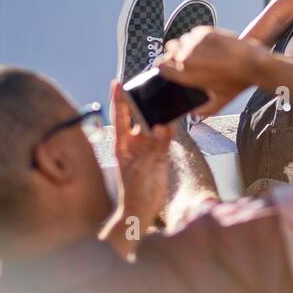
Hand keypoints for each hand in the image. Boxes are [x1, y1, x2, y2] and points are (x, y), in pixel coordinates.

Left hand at [110, 80, 171, 226]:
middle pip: (138, 116)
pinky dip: (171, 128)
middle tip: (148, 84)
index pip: (119, 117)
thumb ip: (155, 147)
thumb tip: (164, 127)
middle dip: (142, 101)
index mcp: (122, 144)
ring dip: (159, 114)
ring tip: (165, 98)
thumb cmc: (134, 193)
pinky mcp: (160, 154)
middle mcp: (134, 143)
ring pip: (154, 125)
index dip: (118, 99)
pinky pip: (166, 137)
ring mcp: (147, 148)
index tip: (117, 82)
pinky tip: (175, 118)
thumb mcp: (143, 169)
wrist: (142, 211)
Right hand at [156, 26, 262, 116]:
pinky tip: (209, 44)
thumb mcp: (220, 101)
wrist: (254, 64)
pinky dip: (198, 37)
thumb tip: (194, 114)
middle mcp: (186, 58)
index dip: (164, 65)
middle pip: (169, 50)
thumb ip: (203, 111)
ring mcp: (195, 43)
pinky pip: (194, 32)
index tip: (170, 64)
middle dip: (175, 53)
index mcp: (185, 76)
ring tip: (200, 51)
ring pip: (182, 39)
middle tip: (187, 57)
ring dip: (187, 44)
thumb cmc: (238, 83)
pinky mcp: (206, 32)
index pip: (161, 66)